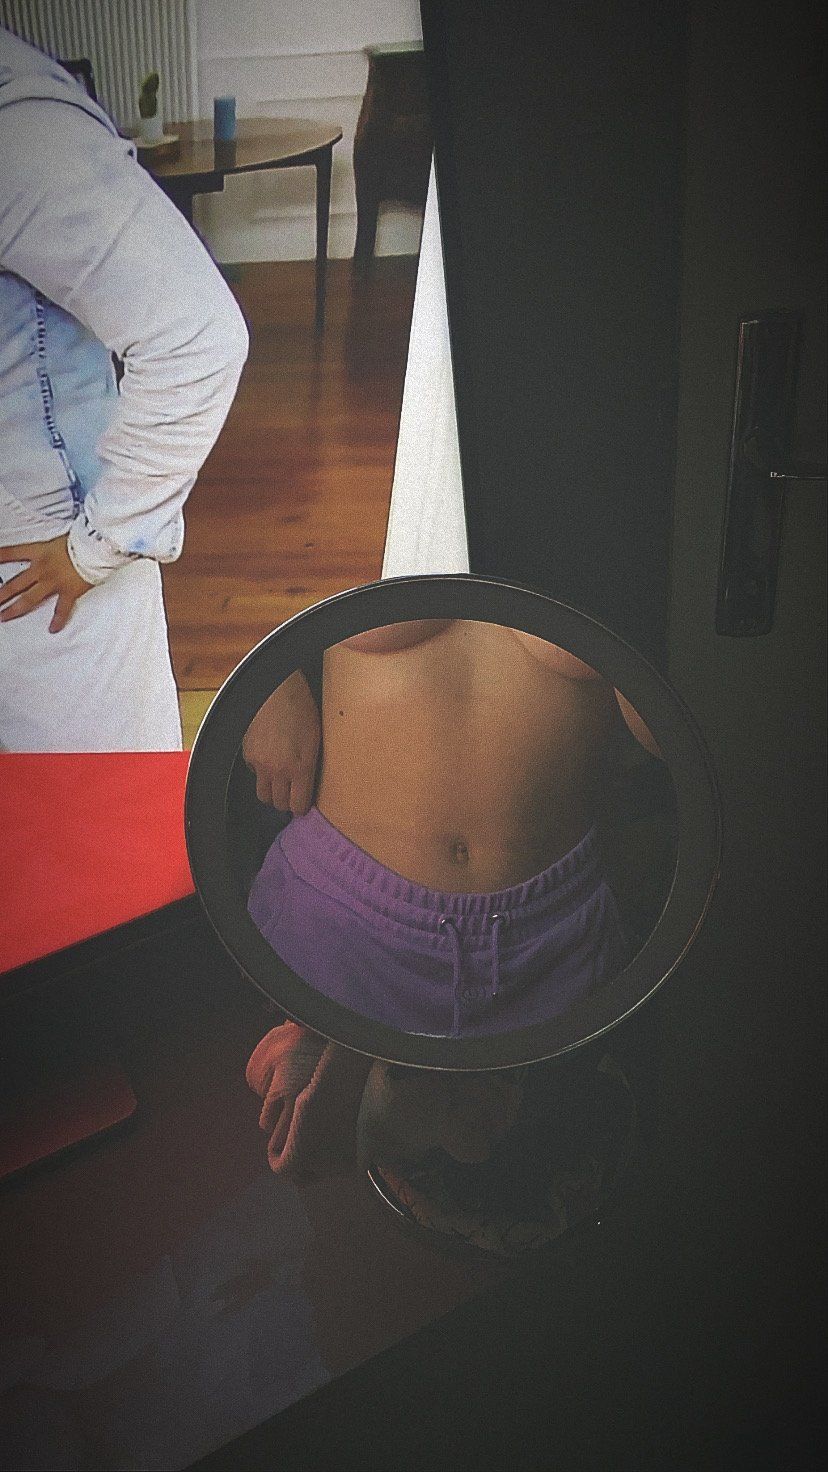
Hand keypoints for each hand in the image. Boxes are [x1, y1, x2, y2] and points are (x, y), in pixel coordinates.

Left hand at [0, 537, 91, 631]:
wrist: (96, 548)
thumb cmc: (83, 540)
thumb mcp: (60, 538)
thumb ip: (52, 546)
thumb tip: (53, 548)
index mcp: (39, 552)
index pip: (12, 553)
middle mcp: (42, 569)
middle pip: (15, 584)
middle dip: (1, 594)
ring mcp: (53, 583)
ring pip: (29, 599)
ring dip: (15, 609)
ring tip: (4, 616)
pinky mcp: (68, 592)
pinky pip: (61, 610)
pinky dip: (57, 620)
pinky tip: (52, 629)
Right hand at [242, 670, 320, 813]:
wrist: (277, 689)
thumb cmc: (302, 708)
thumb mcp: (316, 739)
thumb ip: (311, 765)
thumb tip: (309, 784)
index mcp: (301, 767)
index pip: (298, 805)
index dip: (300, 807)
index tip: (302, 805)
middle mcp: (279, 770)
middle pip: (279, 804)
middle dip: (286, 802)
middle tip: (292, 796)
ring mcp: (261, 763)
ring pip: (263, 795)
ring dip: (272, 793)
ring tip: (279, 784)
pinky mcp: (248, 755)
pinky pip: (254, 774)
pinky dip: (261, 772)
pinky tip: (269, 760)